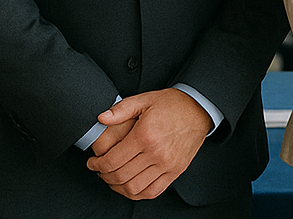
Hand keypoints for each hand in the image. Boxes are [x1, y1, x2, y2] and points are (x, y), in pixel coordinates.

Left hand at [85, 88, 212, 199]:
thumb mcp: (145, 99)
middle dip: (104, 176)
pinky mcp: (175, 171)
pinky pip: (152, 192)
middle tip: (99, 170)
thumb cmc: (172, 104)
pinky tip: (130, 186)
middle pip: (120, 176)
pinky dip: (137, 194)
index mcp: (145, 135)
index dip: (96, 165)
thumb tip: (101, 118)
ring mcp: (167, 164)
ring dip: (118, 187)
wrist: (200, 109)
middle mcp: (156, 153)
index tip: (92, 163)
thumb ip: (121, 109)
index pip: (112, 161)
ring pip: (134, 188)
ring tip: (113, 178)